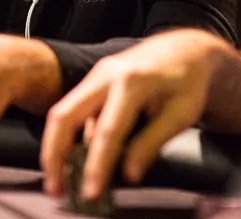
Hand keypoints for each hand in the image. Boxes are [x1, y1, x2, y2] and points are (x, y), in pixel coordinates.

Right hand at [40, 29, 229, 199]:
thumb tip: (128, 175)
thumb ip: (151, 143)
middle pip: (64, 115)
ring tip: (61, 181)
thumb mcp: (180, 114)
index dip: (97, 164)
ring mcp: (95, 75)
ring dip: (57, 147)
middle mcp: (105, 75)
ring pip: (63, 112)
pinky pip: (74, 110)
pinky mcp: (93, 80)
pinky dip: (71, 137)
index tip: (91, 192)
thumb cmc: (187, 81)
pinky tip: (78, 160)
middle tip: (54, 188)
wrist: (184, 48)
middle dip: (53, 153)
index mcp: (131, 82)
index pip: (108, 130)